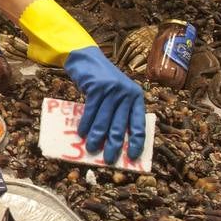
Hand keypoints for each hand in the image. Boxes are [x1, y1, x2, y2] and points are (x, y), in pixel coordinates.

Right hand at [64, 46, 145, 163]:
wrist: (87, 60)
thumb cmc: (102, 82)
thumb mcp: (117, 95)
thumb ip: (119, 112)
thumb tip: (114, 141)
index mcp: (136, 98)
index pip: (139, 124)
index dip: (136, 142)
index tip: (132, 157)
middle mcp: (127, 94)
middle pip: (120, 125)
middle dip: (114, 145)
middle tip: (109, 159)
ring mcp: (113, 90)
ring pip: (104, 121)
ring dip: (97, 137)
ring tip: (92, 149)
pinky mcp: (98, 88)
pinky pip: (91, 111)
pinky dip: (85, 124)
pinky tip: (82, 133)